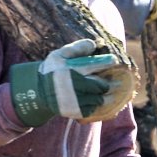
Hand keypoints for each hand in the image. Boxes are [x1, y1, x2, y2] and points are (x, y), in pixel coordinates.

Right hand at [9, 39, 133, 126]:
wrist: (38, 93)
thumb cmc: (52, 70)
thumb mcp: (59, 55)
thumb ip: (76, 48)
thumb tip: (94, 44)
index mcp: (70, 71)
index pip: (95, 66)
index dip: (107, 63)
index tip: (115, 61)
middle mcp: (73, 87)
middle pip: (100, 86)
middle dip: (110, 83)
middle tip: (118, 81)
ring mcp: (74, 101)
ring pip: (99, 100)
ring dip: (108, 96)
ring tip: (114, 93)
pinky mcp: (75, 112)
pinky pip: (94, 110)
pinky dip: (100, 106)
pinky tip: (103, 101)